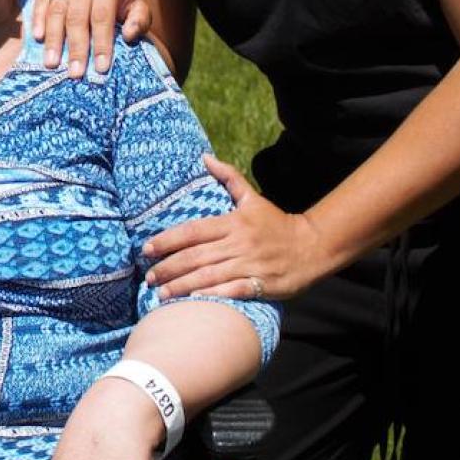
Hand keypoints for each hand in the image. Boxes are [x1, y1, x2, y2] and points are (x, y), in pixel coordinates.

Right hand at [30, 0, 150, 77]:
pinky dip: (37, 21)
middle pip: (77, 18)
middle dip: (76, 48)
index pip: (102, 18)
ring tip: (52, 63)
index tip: (100, 68)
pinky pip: (40, 3)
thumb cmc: (121, 4)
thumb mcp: (138, 9)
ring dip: (54, 40)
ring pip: (56, 12)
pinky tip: (38, 39)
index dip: (101, 43)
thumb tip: (129, 35)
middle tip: (75, 73)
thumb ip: (140, 21)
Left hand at [141, 155, 335, 301]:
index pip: (193, 231)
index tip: (146, 249)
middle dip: (168, 268)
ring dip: (182, 286)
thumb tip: (204, 157)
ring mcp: (250, 264)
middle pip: (196, 256)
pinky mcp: (262, 283)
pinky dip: (213, 295)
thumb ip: (228, 178)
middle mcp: (239, 243)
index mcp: (233, 222)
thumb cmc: (276, 223)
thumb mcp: (253, 199)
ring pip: (209, 275)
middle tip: (147, 277)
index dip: (167, 240)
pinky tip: (193, 302)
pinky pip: (233, 290)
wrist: (312, 246)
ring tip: (160, 294)